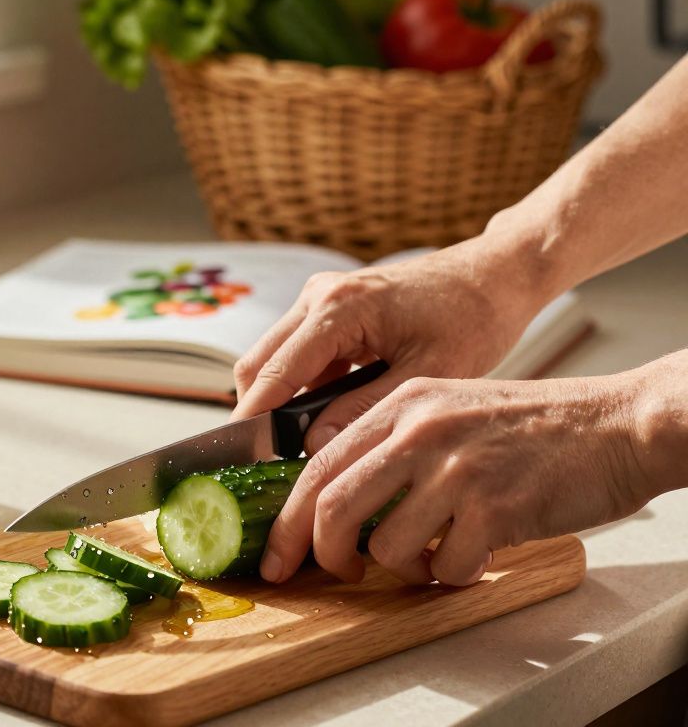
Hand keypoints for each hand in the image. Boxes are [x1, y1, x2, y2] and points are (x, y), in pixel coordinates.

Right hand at [232, 239, 547, 451]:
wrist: (494, 275)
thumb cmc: (473, 317)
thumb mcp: (425, 374)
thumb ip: (362, 410)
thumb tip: (312, 449)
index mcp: (338, 307)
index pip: (272, 374)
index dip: (254, 422)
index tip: (244, 464)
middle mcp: (317, 296)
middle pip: (256, 366)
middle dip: (260, 415)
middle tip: (273, 464)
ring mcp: (319, 299)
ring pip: (271, 360)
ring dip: (281, 402)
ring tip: (303, 447)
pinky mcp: (329, 308)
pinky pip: (297, 355)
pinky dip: (302, 388)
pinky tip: (329, 418)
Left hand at [259, 369, 663, 585]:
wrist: (617, 423)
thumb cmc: (534, 425)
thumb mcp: (448, 410)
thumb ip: (392, 445)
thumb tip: (337, 502)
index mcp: (401, 405)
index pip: (317, 466)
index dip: (289, 520)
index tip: (277, 554)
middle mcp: (420, 430)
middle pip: (332, 506)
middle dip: (320, 554)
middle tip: (332, 574)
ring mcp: (456, 468)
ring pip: (387, 546)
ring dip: (403, 568)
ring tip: (431, 556)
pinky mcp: (495, 506)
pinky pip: (448, 566)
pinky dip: (454, 575)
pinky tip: (474, 555)